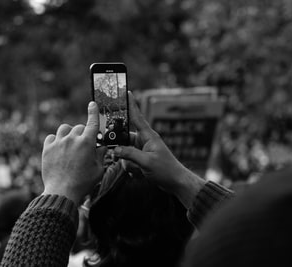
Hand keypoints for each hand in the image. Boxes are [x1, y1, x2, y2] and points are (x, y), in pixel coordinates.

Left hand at [41, 101, 106, 204]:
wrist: (62, 192)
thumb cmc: (83, 183)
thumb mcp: (98, 170)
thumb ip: (101, 155)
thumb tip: (103, 147)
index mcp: (87, 143)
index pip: (92, 122)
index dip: (93, 112)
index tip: (92, 104)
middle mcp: (72, 139)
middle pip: (79, 127)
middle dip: (84, 134)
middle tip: (84, 145)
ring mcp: (59, 143)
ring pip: (65, 129)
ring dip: (69, 133)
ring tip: (70, 143)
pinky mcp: (47, 149)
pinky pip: (52, 137)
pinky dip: (56, 140)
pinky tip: (59, 148)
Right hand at [114, 92, 205, 207]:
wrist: (175, 182)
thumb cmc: (166, 170)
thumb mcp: (147, 162)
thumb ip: (130, 155)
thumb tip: (116, 150)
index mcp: (148, 136)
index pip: (137, 117)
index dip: (131, 105)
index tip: (126, 92)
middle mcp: (144, 141)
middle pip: (125, 139)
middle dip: (122, 150)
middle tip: (119, 156)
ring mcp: (143, 150)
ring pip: (125, 152)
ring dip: (128, 163)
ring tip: (137, 170)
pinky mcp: (142, 159)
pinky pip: (128, 160)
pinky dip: (131, 168)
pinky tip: (138, 174)